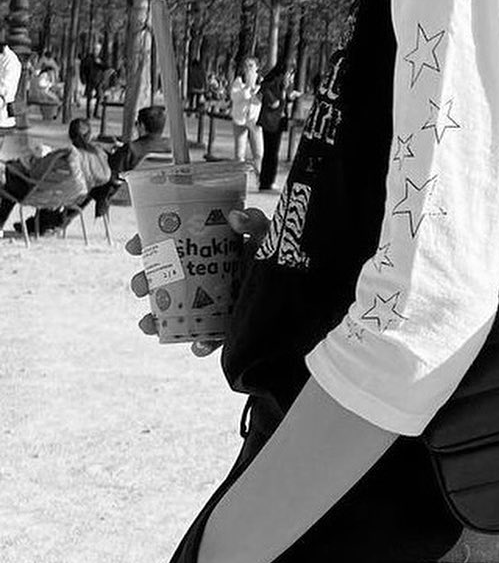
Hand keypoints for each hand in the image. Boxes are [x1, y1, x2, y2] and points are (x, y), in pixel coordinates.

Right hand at [126, 207, 269, 355]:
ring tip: (147, 324)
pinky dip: (200, 343)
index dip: (147, 243)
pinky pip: (207, 337)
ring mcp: (212, 300)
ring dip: (155, 317)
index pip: (170, 241)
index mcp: (208, 248)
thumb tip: (235, 217)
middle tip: (139, 286)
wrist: (300, 290)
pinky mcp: (225, 324)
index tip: (133, 248)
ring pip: (175, 309)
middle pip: (165, 277)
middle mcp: (204, 274)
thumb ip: (255, 223)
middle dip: (145, 282)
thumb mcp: (267, 235)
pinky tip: (197, 345)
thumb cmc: (278, 256)